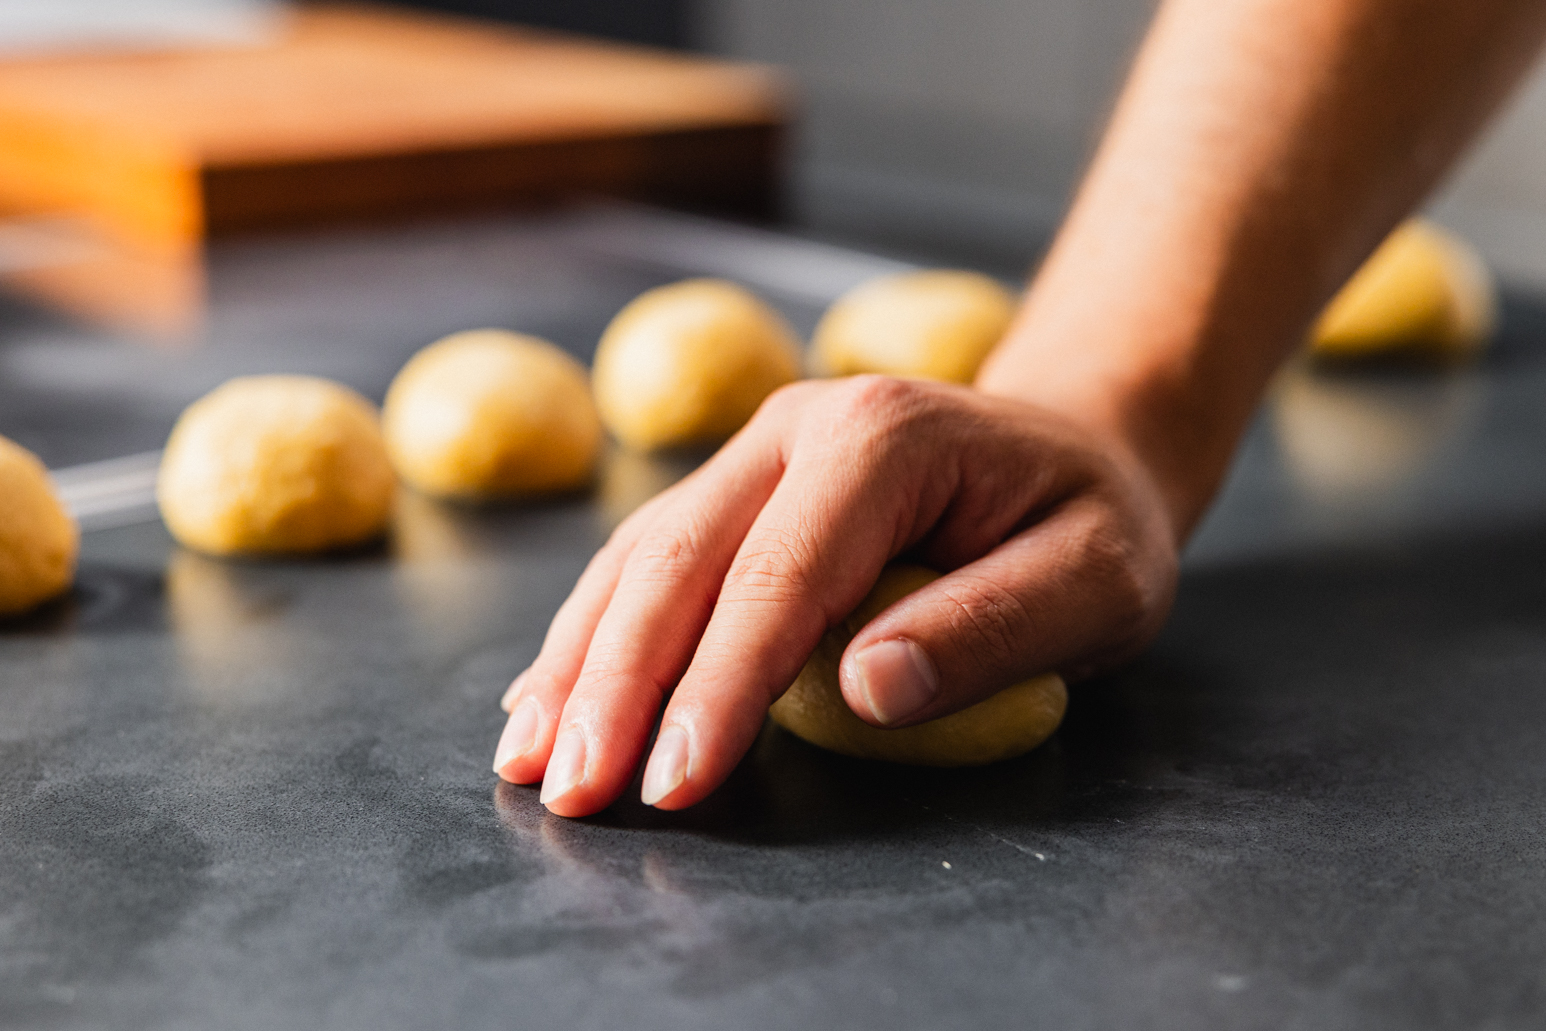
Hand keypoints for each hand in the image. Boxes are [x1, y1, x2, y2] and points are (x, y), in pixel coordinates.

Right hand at [492, 375, 1179, 816]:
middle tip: (574, 792)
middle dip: (617, 684)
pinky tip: (548, 693)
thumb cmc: (1089, 521)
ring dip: (580, 660)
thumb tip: (869, 689)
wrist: (1076, 447)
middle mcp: (798, 428)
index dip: (718, 686)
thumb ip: (993, 628)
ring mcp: (758, 450)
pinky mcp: (738, 486)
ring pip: (642, 556)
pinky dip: (593, 631)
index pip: (778, 577)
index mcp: (883, 439)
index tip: (673, 782)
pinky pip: (648, 556)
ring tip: (529, 758)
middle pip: (679, 561)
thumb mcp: (1095, 579)